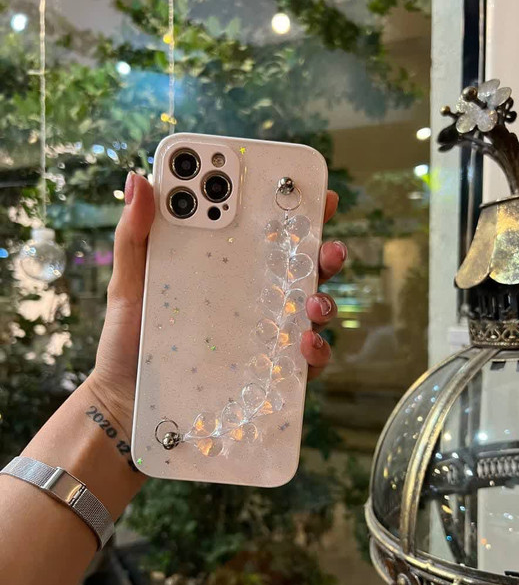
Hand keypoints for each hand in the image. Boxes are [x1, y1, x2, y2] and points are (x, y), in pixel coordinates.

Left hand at [88, 173, 345, 433]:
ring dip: (324, 300)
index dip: (293, 210)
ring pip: (310, 311)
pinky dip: (314, 352)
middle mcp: (251, 300)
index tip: (309, 189)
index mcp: (224, 269)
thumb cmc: (128, 341)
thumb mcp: (129, 285)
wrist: (125, 405)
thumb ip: (133, 237)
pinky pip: (302, 362)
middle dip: (323, 251)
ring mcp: (263, 337)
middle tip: (327, 244)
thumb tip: (139, 179)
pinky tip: (305, 344)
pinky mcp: (266, 375)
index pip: (265, 234)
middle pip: (300, 269)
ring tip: (315, 300)